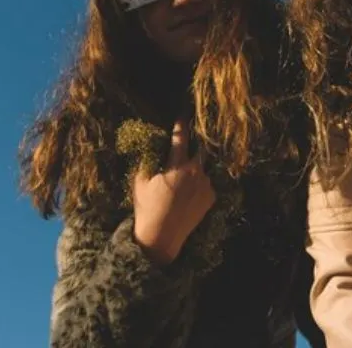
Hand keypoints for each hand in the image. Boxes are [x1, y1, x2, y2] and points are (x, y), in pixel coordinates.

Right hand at [131, 119, 216, 264]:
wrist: (161, 238)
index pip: (180, 137)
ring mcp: (206, 185)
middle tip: (186, 151)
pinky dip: (199, 185)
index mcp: (177, 165)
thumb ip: (146, 161)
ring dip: (194, 170)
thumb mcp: (140, 182)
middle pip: (200, 149)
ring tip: (181, 185)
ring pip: (202, 168)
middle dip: (194, 146)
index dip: (181, 123)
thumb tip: (149, 148)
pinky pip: (206, 184)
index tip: (183, 113)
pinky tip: (187, 196)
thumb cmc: (147, 208)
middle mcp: (196, 171)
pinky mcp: (211, 197)